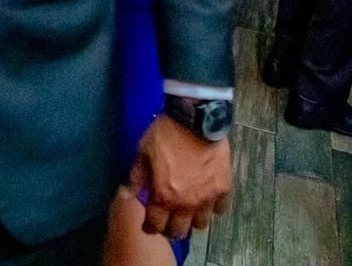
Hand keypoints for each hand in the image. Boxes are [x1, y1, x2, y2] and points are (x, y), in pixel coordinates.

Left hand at [130, 115, 231, 239]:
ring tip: (189, 210)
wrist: (196, 118)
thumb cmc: (166, 133)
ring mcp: (207, 199)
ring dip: (192, 219)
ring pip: (201, 224)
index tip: (149, 224)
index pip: (155, 226)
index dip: (150, 227)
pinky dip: (213, 207)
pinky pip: (220, 209)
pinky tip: (208, 198)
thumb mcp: (143, 151)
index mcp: (164, 196)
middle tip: (168, 220)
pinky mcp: (223, 189)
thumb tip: (128, 195)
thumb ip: (137, 177)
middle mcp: (186, 204)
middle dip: (170, 229)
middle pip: (179, 232)